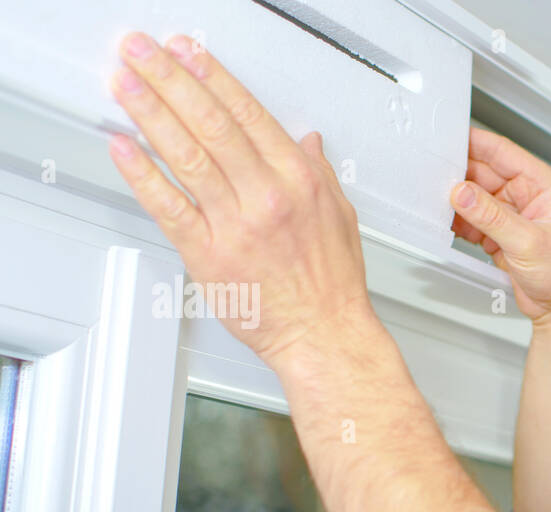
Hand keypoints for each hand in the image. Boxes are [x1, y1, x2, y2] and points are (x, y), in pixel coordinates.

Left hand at [107, 32, 378, 369]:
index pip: (248, 114)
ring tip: (126, 85)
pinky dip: (142, 174)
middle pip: (212, 124)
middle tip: (144, 53)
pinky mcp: (210, 255)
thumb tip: (307, 142)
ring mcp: (236, 226)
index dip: (212, 77)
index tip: (187, 54)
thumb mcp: (341, 216)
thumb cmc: (333, 285)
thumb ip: (319, 173)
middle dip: (171, 80)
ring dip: (151, 113)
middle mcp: (267, 197)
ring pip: (187, 156)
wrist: (324, 335)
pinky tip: (124, 148)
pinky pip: (168, 207)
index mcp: (299, 181)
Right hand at [451, 127, 550, 328]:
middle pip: (483, 173)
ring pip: (476, 198)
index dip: (474, 143)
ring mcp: (512, 215)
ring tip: (437, 204)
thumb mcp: (527, 242)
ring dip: (458, 202)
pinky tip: (450, 225)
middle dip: (459, 176)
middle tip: (433, 177)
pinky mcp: (501, 235)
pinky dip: (461, 223)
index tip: (447, 139)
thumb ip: (491, 216)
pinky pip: (474, 221)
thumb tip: (462, 193)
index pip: (502, 152)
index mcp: (542, 185)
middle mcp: (527, 196)